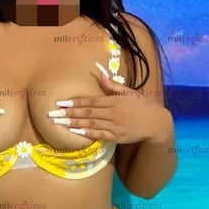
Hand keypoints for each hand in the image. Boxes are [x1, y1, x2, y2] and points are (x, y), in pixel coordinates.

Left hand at [47, 63, 170, 144]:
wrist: (155, 122)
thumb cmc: (141, 104)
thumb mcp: (127, 91)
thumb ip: (111, 84)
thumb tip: (99, 72)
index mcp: (114, 100)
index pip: (90, 101)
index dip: (75, 102)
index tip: (61, 103)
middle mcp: (112, 113)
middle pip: (87, 113)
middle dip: (69, 113)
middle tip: (53, 114)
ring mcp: (114, 126)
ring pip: (91, 124)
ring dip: (74, 123)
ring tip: (60, 123)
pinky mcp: (116, 136)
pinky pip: (99, 135)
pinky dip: (87, 133)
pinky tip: (76, 132)